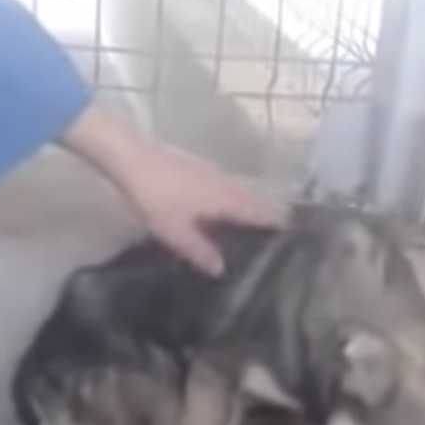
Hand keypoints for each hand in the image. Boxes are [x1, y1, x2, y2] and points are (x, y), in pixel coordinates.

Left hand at [60, 105, 283, 274]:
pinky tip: (216, 217)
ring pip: (239, 195)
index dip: (279, 227)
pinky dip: (228, 204)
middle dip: (265, 221)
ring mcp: (213, 173)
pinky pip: (223, 190)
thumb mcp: (175, 232)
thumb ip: (200, 251)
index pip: (264, 214)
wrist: (130, 155)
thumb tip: (221, 269)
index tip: (294, 242)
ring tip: (247, 235)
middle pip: (255, 203)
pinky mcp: (198, 168)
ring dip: (246, 212)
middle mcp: (227, 184)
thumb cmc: (156, 196)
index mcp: (228, 200)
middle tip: (272, 244)